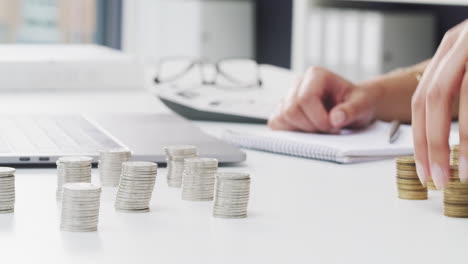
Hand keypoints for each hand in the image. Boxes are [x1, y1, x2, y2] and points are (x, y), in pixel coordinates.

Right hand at [268, 67, 378, 132]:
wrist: (354, 107)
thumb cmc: (357, 103)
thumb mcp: (363, 105)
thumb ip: (351, 110)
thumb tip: (335, 118)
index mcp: (316, 76)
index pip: (305, 98)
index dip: (318, 118)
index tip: (334, 127)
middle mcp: (299, 84)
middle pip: (291, 110)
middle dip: (311, 127)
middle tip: (329, 130)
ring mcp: (288, 98)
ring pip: (281, 118)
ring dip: (302, 131)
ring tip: (320, 130)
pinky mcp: (283, 111)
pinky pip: (276, 124)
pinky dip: (291, 133)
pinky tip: (308, 132)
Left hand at [411, 19, 467, 188]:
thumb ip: (461, 99)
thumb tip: (444, 147)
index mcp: (451, 49)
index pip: (421, 99)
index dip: (419, 137)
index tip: (424, 169)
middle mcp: (463, 41)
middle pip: (435, 97)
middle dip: (433, 143)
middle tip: (439, 178)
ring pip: (466, 94)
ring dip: (466, 139)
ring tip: (465, 173)